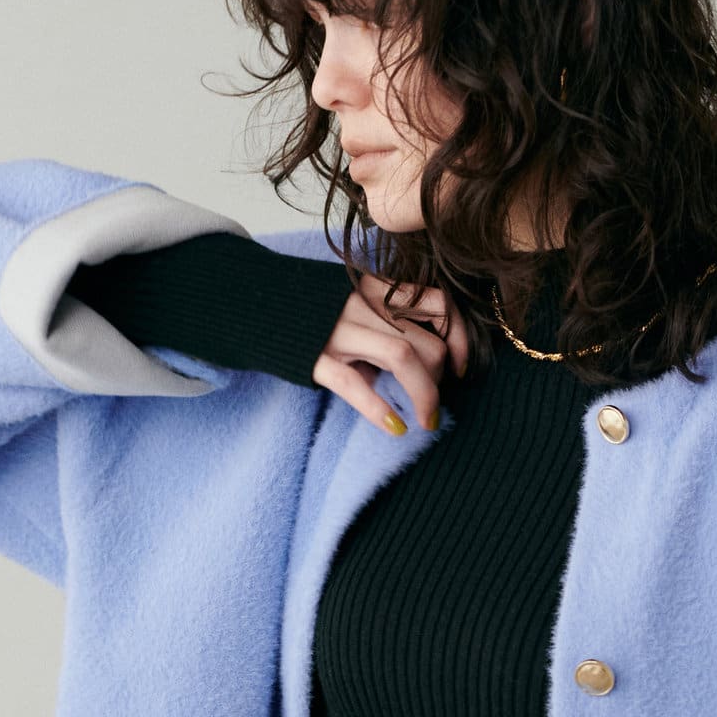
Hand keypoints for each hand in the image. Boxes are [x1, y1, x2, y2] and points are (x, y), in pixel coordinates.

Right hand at [311, 270, 471, 435]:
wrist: (254, 303)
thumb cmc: (316, 311)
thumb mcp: (357, 302)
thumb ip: (390, 321)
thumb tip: (431, 356)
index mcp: (377, 289)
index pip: (438, 303)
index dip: (460, 337)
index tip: (461, 366)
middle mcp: (363, 304)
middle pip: (426, 340)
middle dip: (440, 378)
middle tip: (432, 398)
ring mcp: (340, 330)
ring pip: (403, 357)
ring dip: (424, 394)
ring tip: (426, 419)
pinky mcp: (318, 358)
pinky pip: (356, 385)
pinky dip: (380, 409)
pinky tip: (396, 427)